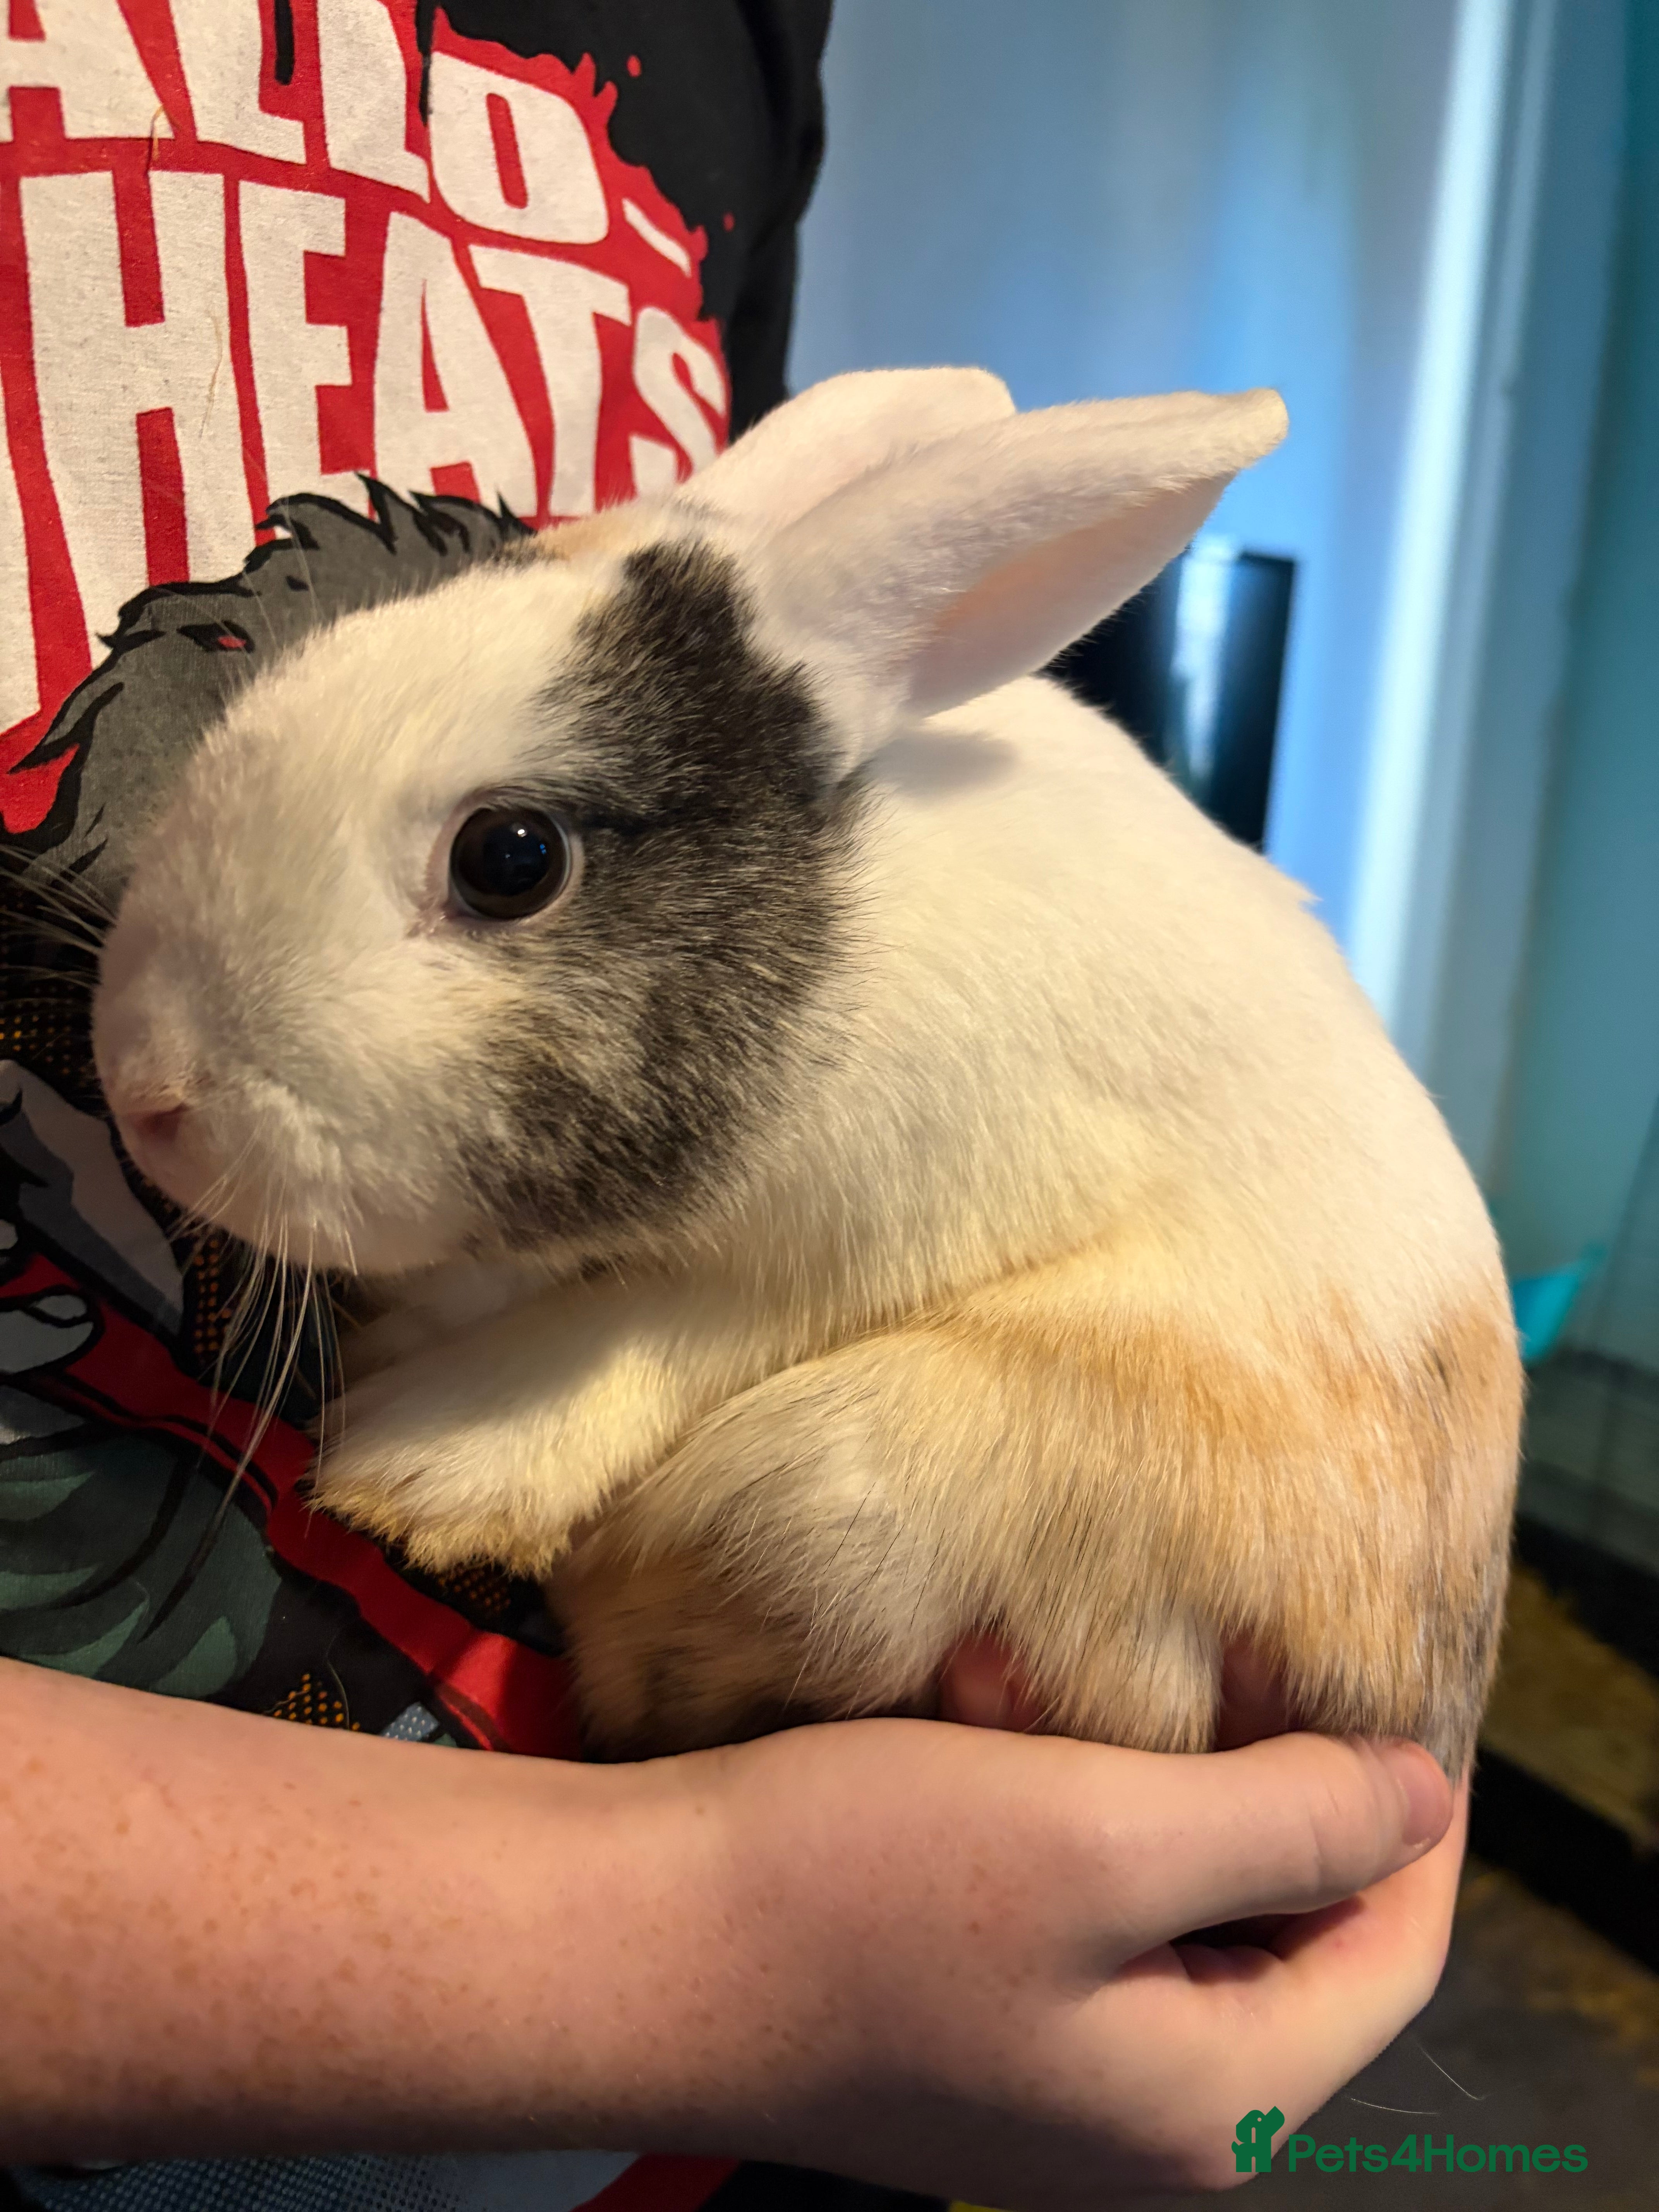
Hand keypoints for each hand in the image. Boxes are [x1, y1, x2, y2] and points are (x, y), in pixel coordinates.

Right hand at [654, 1720, 1459, 2207]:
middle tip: (1214, 1640)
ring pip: (1171, 1893)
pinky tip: (986, 1715)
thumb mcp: (1104, 1838)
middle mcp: (1148, 2113)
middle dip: (1253, 1769)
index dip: (1408, 1805)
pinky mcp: (973, 2014)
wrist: (630, 1944)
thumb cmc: (861, 1889)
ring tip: (1065, 1671)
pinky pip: (1076, 1897)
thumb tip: (1420, 1798)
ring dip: (1140, 1767)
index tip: (1389, 1672)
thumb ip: (1285, 1823)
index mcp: (1215, 2103)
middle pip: (1282, 1920)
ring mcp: (1052, 2069)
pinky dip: (1058, 1795)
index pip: (1391, 1946)